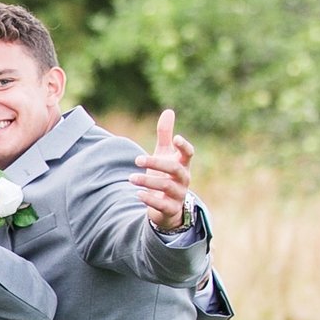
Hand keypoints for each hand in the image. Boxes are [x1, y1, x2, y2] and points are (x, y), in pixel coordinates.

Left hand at [133, 110, 194, 233]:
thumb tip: (168, 111)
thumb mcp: (164, 155)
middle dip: (156, 163)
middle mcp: (183, 179)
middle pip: (174, 169)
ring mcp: (178, 194)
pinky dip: (150, 199)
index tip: (176, 138)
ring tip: (131, 178)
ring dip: (147, 181)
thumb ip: (165, 135)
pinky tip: (138, 194)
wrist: (168, 206)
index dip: (184, 146)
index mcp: (183, 164)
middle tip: (136, 159)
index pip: (189, 153)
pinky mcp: (170, 209)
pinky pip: (162, 204)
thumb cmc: (166, 175)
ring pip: (166, 186)